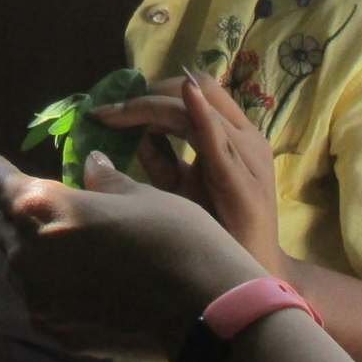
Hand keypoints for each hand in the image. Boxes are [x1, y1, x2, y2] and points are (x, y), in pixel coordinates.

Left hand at [0, 152, 265, 360]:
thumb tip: (90, 164)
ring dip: (25, 250)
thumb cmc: (174, 238)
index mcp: (43, 209)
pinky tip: (63, 279)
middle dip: (8, 211)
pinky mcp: (58, 334)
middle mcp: (29, 255)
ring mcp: (40, 301)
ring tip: (44, 240)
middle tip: (17, 200)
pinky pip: (38, 302)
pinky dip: (44, 286)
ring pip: (17, 268)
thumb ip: (104, 182)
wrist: (204, 311)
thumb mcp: (140, 195)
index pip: (4, 186)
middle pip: (2, 228)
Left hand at [90, 71, 282, 272]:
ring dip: (146, 107)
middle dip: (147, 93)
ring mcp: (248, 156)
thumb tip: (128, 134)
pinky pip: (216, 139)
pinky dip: (199, 114)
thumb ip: (160, 159)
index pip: (198, 89)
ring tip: (110, 116)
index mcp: (236, 135)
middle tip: (107, 110)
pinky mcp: (242, 181)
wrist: (255, 274)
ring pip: (193, 108)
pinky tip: (186, 94)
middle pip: (196, 87)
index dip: (156, 88)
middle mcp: (246, 137)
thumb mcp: (182, 187)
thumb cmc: (219, 230)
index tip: (116, 101)